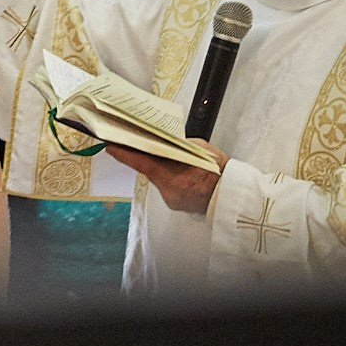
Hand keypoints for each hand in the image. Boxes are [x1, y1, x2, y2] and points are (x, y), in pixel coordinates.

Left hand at [104, 140, 226, 214]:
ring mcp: (172, 200)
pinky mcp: (176, 204)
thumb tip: (166, 141)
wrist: (236, 196)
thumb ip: (181, 145)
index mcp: (172, 177)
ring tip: (169, 157)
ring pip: (159, 179)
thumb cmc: (221, 171)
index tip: (109, 146)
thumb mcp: (201, 150)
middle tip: (135, 142)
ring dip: (161, 168)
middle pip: (149, 170)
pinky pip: (168, 187)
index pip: (141, 163)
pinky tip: (179, 172)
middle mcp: (168, 191)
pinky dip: (170, 178)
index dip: (124, 154)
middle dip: (144, 157)